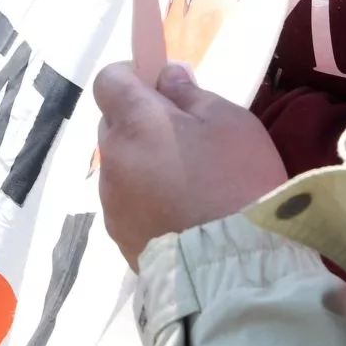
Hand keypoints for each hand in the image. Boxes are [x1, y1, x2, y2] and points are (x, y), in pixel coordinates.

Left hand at [94, 62, 288, 269]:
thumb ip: (191, 94)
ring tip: (187, 186)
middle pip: (113, 125)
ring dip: (143, 164)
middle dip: (141, 123)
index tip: (162, 88)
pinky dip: (146, 200)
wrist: (232, 268)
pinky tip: (181, 215)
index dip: (132, 77)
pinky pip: (128, 203)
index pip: (108, 80)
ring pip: (120, 167)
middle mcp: (111, 159)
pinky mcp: (119, 237)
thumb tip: (167, 77)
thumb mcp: (230, 123)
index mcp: (134, 123)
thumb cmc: (237, 182)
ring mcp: (111, 202)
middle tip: (186, 139)